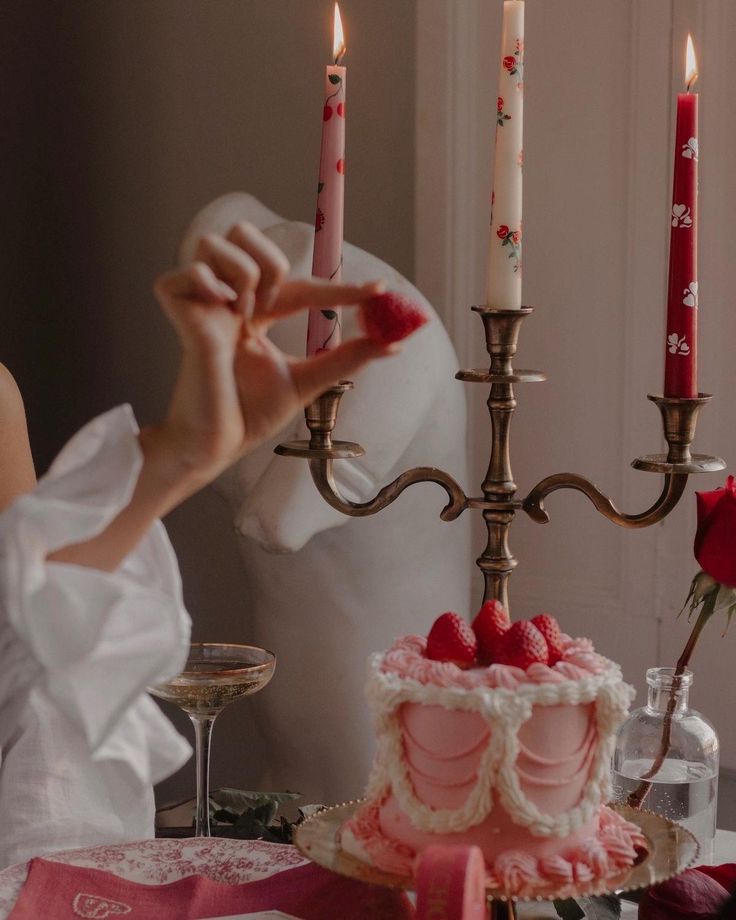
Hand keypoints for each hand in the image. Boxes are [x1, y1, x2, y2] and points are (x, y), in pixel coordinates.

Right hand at [152, 222, 395, 488]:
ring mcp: (203, 304)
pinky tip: (219, 313)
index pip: (301, 284)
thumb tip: (392, 344)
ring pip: (217, 241)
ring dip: (244, 273)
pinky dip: (209, 284)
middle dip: (273, 263)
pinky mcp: (179, 312)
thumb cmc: (249, 416)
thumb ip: (346, 359)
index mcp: (258, 316)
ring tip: (243, 316)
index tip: (379, 292)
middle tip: (273, 308)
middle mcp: (230, 302)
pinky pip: (190, 270)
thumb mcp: (308, 382)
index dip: (340, 287)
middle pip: (244, 233)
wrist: (218, 444)